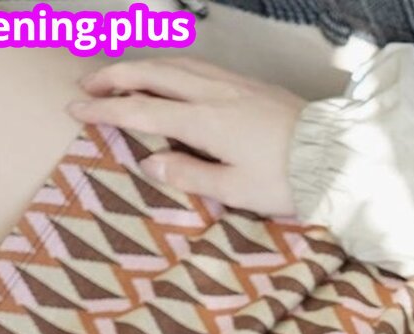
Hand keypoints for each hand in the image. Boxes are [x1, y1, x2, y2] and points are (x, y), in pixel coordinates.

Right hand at [67, 58, 305, 217]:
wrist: (338, 156)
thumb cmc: (288, 180)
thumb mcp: (237, 190)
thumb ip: (190, 177)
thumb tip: (151, 163)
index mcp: (203, 121)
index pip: (140, 109)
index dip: (104, 110)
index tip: (75, 109)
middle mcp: (212, 92)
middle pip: (150, 73)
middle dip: (112, 76)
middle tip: (85, 85)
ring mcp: (231, 82)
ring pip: (172, 62)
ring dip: (139, 66)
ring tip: (117, 76)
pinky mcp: (249, 83)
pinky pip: (196, 64)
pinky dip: (167, 65)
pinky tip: (165, 73)